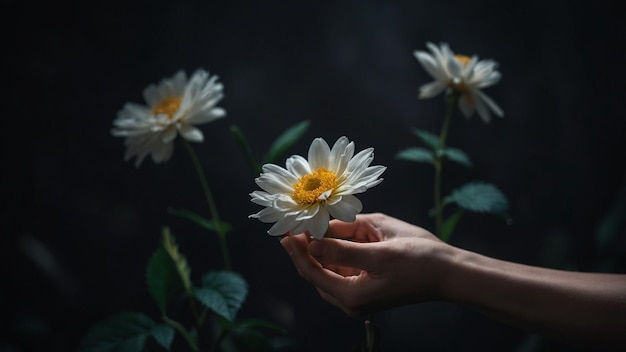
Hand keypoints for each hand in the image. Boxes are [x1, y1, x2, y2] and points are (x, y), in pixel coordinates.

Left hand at [280, 213, 454, 315]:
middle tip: (293, 225)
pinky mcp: (367, 286)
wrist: (449, 272)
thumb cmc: (419, 260)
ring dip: (321, 248)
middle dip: (305, 248)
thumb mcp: (379, 251)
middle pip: (316, 273)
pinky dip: (337, 250)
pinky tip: (334, 233)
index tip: (286, 230)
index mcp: (353, 296)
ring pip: (329, 269)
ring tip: (311, 225)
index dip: (297, 251)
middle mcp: (352, 301)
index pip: (312, 273)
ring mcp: (360, 295)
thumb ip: (342, 249)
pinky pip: (343, 267)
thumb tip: (311, 244)